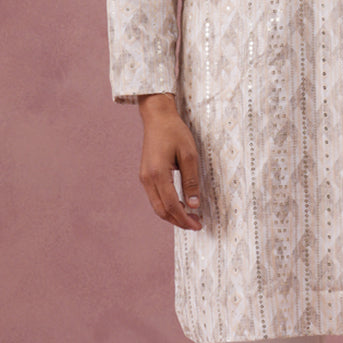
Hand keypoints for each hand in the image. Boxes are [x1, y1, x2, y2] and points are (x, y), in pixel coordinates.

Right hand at [137, 94, 202, 230]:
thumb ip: (191, 181)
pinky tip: (179, 205)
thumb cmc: (174, 132)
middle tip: (195, 225)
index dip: (184, 218)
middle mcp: (147, 178)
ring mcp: (144, 178)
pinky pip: (155, 197)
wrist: (157, 117)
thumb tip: (194, 204)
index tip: (197, 224)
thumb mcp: (189, 155)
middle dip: (178, 221)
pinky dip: (167, 206)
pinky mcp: (146, 175)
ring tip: (189, 217)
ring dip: (172, 215)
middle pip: (161, 210)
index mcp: (157, 174)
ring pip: (157, 206)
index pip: (171, 205)